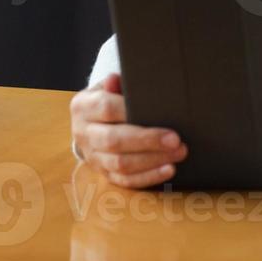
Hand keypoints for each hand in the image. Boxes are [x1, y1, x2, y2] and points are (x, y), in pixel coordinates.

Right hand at [69, 73, 187, 188]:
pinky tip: (168, 170)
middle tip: (175, 140)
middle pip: (113, 141)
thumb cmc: (107, 99)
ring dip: (152, 161)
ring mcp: (92, 157)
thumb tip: (116, 80)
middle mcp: (83, 133)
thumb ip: (116, 84)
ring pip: (120, 164)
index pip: (106, 108)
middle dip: (147, 141)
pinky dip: (148, 177)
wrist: (89, 123)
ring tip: (178, 154)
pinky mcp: (103, 173)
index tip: (159, 112)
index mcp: (83, 107)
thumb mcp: (108, 87)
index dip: (131, 111)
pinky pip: (125, 180)